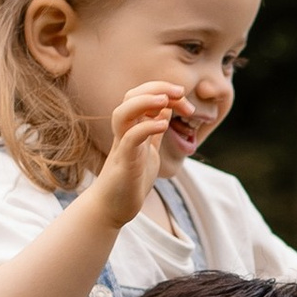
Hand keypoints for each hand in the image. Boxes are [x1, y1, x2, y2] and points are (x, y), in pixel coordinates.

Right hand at [90, 80, 182, 219]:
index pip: (142, 96)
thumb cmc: (130, 180)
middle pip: (131, 96)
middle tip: (180, 91)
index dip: (163, 91)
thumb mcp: (149, 151)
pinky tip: (164, 125)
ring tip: (166, 100)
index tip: (184, 99)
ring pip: (123, 113)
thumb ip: (154, 131)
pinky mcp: (124, 163)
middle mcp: (125, 133)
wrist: (112, 209)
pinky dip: (146, 128)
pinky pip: (130, 139)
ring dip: (144, 101)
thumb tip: (165, 111)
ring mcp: (122, 147)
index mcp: (132, 128)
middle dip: (156, 88)